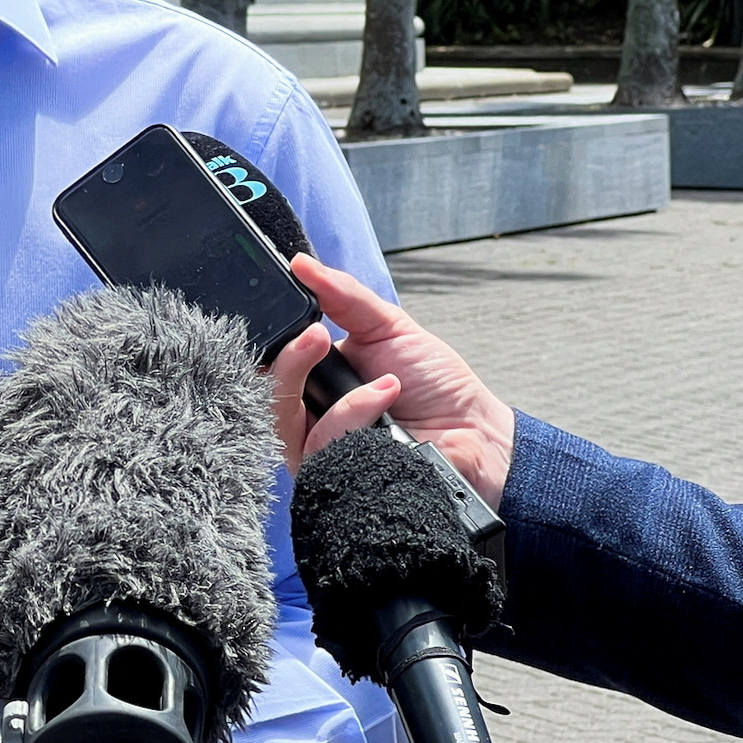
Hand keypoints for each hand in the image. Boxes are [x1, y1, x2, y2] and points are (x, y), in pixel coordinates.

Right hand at [268, 255, 515, 509]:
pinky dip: (356, 422)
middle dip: (289, 363)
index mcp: (312, 383)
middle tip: (317, 337)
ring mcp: (318, 454)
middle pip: (265, 398)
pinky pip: (323, 452)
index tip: (288, 318)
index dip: (267, 346)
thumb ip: (342, 297)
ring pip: (288, 428)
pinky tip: (388, 411)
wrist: (478, 431)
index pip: (266, 366)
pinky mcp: (336, 479)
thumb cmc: (435, 384)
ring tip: (386, 386)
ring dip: (340, 401)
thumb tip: (302, 264)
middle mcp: (306, 421)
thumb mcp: (387, 327)